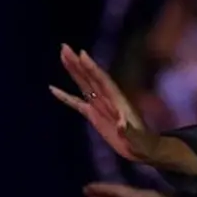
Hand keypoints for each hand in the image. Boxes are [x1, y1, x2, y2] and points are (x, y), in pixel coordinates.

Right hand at [50, 44, 157, 161]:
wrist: (143, 149)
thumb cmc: (142, 143)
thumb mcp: (137, 138)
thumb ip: (129, 131)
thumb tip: (121, 124)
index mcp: (117, 101)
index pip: (102, 81)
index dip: (92, 68)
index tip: (82, 54)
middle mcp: (107, 99)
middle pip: (90, 77)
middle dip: (78, 62)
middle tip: (65, 47)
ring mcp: (100, 106)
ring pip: (83, 84)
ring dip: (73, 70)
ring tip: (62, 55)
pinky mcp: (94, 115)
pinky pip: (76, 103)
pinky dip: (65, 96)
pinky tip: (52, 89)